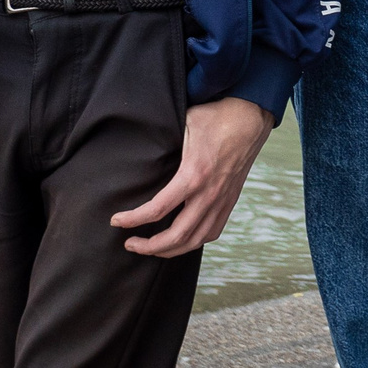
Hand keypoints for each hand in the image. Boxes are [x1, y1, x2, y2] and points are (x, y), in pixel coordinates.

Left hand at [110, 96, 273, 256]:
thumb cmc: (216, 117)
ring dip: (170, 250)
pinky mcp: (230, 200)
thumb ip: (163, 139)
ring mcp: (222, 200)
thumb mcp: (183, 123)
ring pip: (195, 240)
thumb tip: (138, 147)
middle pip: (177, 236)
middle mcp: (209, 194)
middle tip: (130, 244)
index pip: (158, 209)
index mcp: (193, 175)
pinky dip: (193, 242)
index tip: (116, 221)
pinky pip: (212, 232)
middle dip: (149, 246)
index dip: (133, 220)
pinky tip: (181, 240)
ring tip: (151, 248)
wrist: (251, 117)